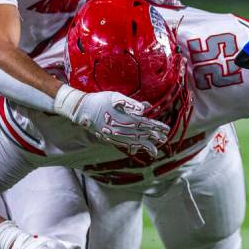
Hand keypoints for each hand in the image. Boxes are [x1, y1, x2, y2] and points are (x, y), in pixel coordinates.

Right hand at [54, 85, 168, 155]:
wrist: (83, 110)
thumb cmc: (100, 100)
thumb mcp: (116, 97)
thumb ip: (131, 103)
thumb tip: (145, 108)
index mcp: (127, 118)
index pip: (147, 124)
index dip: (157, 127)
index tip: (166, 129)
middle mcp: (123, 129)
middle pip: (143, 135)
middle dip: (154, 137)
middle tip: (164, 139)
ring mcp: (117, 136)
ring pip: (135, 143)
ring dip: (146, 146)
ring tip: (155, 151)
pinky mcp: (110, 138)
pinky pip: (124, 145)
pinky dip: (133, 148)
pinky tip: (137, 150)